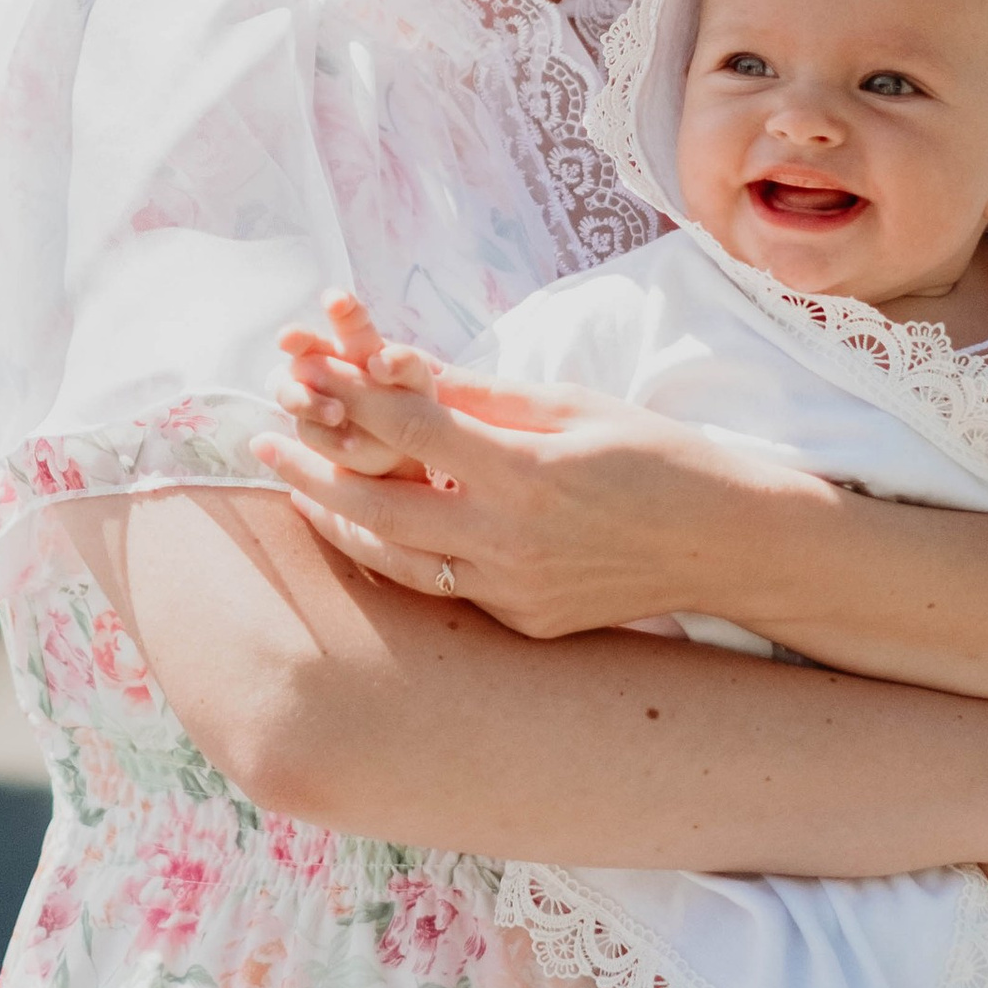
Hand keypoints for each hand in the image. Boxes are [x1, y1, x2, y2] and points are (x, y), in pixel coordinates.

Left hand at [256, 291, 803, 634]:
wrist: (726, 544)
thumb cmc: (658, 457)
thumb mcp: (572, 405)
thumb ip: (482, 395)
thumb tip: (402, 366)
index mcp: (525, 473)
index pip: (408, 430)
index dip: (346, 397)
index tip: (303, 373)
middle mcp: (510, 542)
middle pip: (377, 507)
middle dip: (310, 471)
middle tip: (261, 441)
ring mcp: (514, 591)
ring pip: (395, 561)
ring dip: (337, 522)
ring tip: (296, 488)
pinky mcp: (523, 621)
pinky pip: (440, 588)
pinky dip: (396, 554)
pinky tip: (370, 527)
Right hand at [276, 296, 450, 482]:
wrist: (403, 449)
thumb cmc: (412, 402)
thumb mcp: (416, 380)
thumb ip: (402, 366)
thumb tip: (379, 360)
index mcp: (359, 344)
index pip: (350, 320)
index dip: (342, 308)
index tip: (335, 300)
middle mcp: (326, 364)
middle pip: (305, 345)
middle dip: (297, 339)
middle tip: (288, 338)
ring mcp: (311, 396)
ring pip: (293, 391)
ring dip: (310, 401)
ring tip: (338, 413)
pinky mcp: (309, 428)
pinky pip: (308, 430)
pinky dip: (328, 438)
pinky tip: (351, 444)